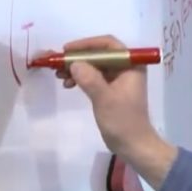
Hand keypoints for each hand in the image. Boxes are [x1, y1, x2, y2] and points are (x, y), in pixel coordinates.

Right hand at [56, 34, 177, 187]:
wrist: (133, 145)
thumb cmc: (123, 121)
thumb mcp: (105, 98)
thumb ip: (89, 78)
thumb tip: (74, 63)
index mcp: (131, 66)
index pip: (108, 44)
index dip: (87, 44)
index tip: (67, 50)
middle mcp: (126, 69)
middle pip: (99, 54)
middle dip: (78, 57)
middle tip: (58, 63)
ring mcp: (118, 80)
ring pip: (94, 66)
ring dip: (76, 68)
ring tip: (59, 76)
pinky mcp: (111, 90)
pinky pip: (93, 77)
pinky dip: (80, 78)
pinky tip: (67, 84)